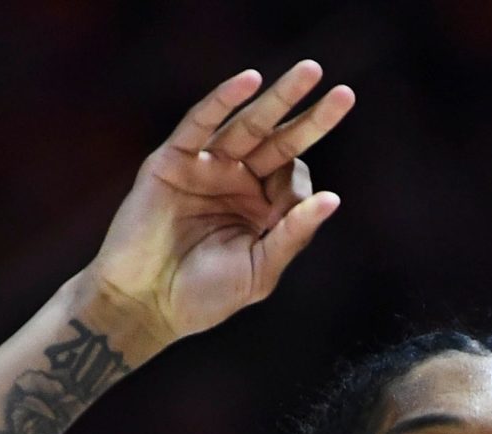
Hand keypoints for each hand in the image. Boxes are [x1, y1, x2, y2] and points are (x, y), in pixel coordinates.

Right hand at [82, 62, 352, 346]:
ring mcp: (205, 167)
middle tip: (345, 95)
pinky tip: (249, 80)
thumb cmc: (204, 296)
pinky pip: (201, 122)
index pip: (293, 178)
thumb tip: (333, 199)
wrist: (145, 304)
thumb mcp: (260, 270)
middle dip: (313, 118)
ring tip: (310, 72)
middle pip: (281, 140)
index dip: (299, 188)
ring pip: (248, 123)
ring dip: (279, 97)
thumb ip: (293, 234)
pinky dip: (223, 99)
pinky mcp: (173, 160)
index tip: (285, 213)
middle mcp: (236, 181)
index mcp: (260, 209)